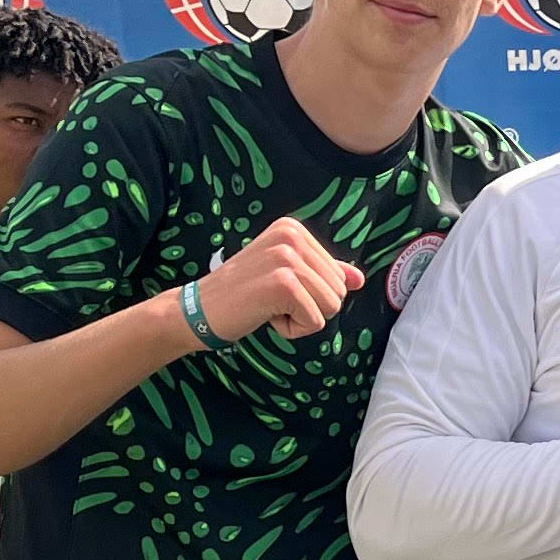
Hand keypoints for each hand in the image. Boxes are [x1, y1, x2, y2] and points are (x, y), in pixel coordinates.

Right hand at [191, 216, 359, 343]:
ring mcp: (286, 257)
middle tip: (272, 300)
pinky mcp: (283, 284)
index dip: (311, 294)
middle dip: (311, 307)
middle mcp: (292, 236)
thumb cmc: (244, 294)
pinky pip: (315, 322)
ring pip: (331, 306)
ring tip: (269, 306)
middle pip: (339, 290)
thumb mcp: (287, 276)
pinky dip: (292, 330)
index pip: (338, 275)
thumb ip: (322, 274)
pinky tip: (265, 316)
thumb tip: (359, 279)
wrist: (200, 309)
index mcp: (293, 229)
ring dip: (302, 319)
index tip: (276, 289)